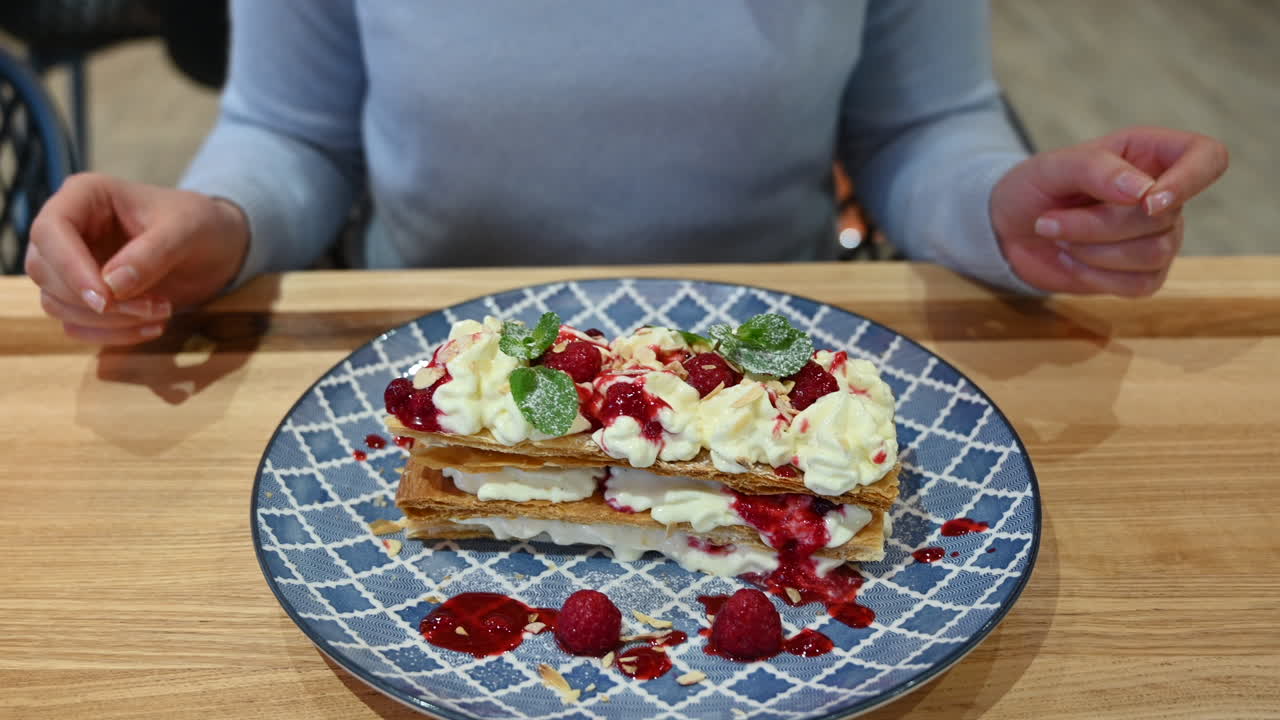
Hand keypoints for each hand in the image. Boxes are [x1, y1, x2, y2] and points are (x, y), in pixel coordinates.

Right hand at [25, 173, 249, 343]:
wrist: (217, 246)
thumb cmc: (199, 224)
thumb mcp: (187, 230)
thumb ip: (152, 253)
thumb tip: (111, 286)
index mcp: (84, 196)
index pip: (49, 231)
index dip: (69, 268)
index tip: (105, 300)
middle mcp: (68, 229)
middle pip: (45, 272)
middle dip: (97, 301)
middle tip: (157, 307)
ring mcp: (71, 264)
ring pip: (56, 303)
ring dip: (107, 321)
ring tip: (163, 312)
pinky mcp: (84, 295)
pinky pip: (77, 324)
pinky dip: (111, 334)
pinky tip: (154, 328)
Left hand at [992, 126, 1227, 295]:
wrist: (1007, 230)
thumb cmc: (1033, 187)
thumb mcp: (1053, 167)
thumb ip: (1096, 169)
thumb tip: (1142, 192)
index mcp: (1151, 154)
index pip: (1209, 158)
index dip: (1190, 180)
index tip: (1146, 201)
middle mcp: (1163, 195)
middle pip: (1163, 217)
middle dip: (1097, 225)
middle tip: (1049, 221)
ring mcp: (1158, 238)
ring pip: (1154, 253)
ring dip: (1092, 250)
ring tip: (1058, 238)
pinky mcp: (1142, 275)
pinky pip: (1140, 285)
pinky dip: (1095, 275)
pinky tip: (1070, 260)